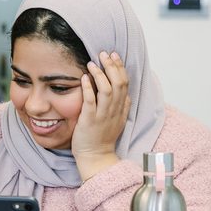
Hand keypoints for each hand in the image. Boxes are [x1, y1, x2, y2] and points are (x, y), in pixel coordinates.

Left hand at [72, 51, 130, 180]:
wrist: (96, 156)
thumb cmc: (103, 137)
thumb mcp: (117, 120)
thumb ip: (122, 106)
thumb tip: (126, 94)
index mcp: (121, 109)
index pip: (125, 83)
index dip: (120, 68)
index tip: (114, 55)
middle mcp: (115, 110)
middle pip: (119, 83)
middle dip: (112, 66)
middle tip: (104, 53)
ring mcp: (103, 116)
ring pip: (108, 90)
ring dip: (101, 74)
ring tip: (93, 62)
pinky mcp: (90, 121)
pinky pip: (91, 102)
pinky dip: (89, 88)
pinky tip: (84, 78)